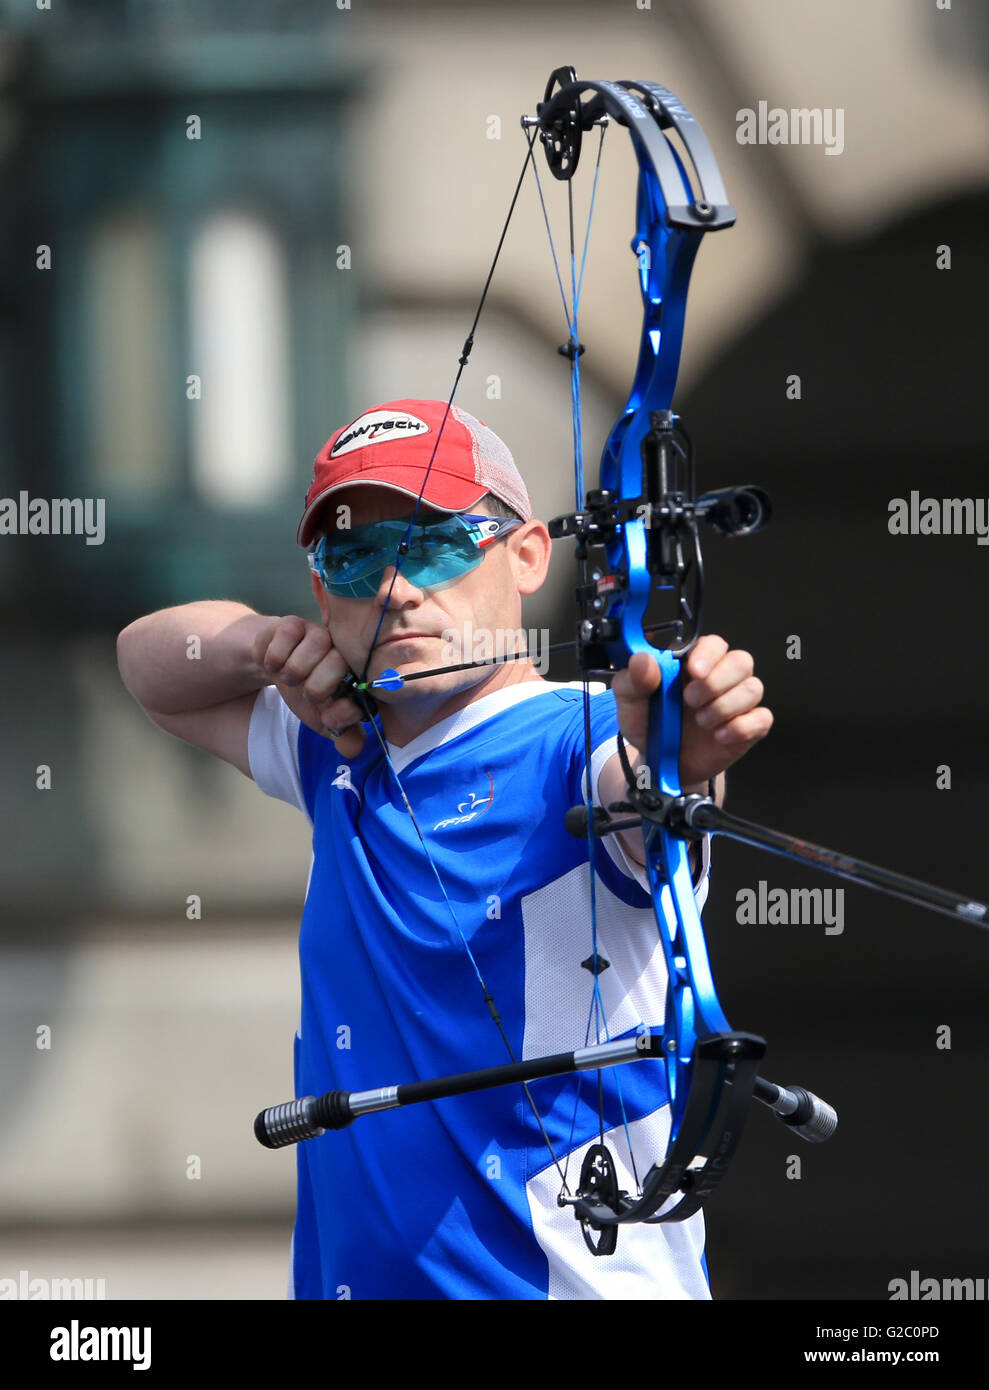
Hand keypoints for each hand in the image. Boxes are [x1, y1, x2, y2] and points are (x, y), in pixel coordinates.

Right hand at [251, 615, 365, 757]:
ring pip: (314, 648)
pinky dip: (275, 657)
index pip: (361, 688)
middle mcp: (342, 651)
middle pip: (337, 664)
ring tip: (287, 679)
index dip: (344, 708)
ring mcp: (319, 634)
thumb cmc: (304, 692)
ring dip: (293, 671)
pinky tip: (273, 663)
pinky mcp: (295, 623)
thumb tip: (353, 750)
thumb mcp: (321, 718)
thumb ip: (341, 734)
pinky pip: (287, 636)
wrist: (275, 666)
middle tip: (305, 694)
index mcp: (355, 675)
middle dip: (315, 688)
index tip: (327, 719)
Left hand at [611, 635, 772, 790]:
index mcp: (693, 664)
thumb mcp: (631, 703)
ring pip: (753, 688)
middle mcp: (720, 677)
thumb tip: (642, 660)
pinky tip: (719, 736)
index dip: (708, 654)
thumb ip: (633, 680)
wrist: (661, 764)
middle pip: (742, 661)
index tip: (694, 671)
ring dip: (725, 706)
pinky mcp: (748, 727)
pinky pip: (762, 718)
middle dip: (717, 682)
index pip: (714, 644)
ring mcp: (737, 702)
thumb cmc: (650, 725)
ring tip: (701, 722)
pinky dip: (741, 727)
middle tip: (691, 701)